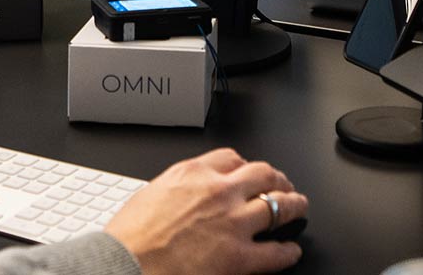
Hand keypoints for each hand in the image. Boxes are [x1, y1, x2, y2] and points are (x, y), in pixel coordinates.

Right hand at [104, 148, 305, 274]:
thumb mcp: (151, 195)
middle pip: (263, 174)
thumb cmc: (129, 238)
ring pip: (279, 206)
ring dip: (294, 205)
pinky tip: (291, 250)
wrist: (124, 265)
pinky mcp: (239, 257)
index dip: (246, 165)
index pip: (232, 158)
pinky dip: (288, 251)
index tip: (249, 171)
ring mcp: (233, 223)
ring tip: (298, 207)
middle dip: (277, 178)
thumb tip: (184, 196)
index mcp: (194, 174)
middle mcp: (219, 192)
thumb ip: (177, 189)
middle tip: (282, 184)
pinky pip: (276, 252)